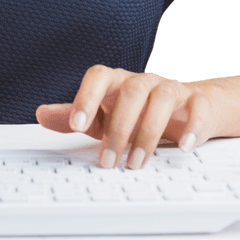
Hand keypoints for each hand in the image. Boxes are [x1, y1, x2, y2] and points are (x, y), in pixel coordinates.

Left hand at [36, 65, 221, 169]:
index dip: (86, 97)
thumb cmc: (138, 113)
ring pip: (161, 98)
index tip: (76, 124)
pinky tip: (183, 146)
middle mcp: (144, 81)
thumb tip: (41, 114)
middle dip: (118, 128)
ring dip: (148, 133)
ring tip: (137, 163)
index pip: (99, 76)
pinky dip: (192, 126)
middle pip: (131, 91)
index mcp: (117, 82)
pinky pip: (197, 108)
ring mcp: (171, 89)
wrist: (188, 108)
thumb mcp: (102, 117)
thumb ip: (74, 116)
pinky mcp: (197, 102)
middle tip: (108, 161)